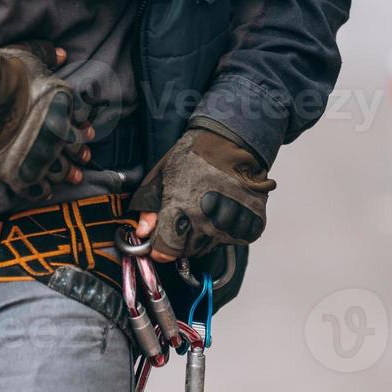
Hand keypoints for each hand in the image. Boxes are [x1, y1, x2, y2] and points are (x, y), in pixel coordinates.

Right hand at [0, 37, 93, 199]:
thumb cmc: (2, 70)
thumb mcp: (27, 53)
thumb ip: (47, 54)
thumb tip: (62, 54)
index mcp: (64, 104)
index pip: (81, 121)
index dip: (83, 128)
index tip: (84, 132)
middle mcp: (58, 133)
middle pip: (74, 149)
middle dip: (79, 152)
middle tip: (81, 157)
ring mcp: (40, 155)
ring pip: (61, 171)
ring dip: (67, 173)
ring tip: (71, 175)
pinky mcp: (20, 173)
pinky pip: (37, 189)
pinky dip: (42, 189)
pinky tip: (44, 188)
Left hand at [127, 120, 273, 260]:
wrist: (234, 140)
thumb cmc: (196, 154)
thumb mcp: (162, 176)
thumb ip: (149, 208)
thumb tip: (142, 233)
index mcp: (180, 209)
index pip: (167, 250)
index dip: (161, 250)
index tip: (160, 245)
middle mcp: (206, 220)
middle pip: (187, 251)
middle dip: (181, 240)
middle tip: (185, 217)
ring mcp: (229, 224)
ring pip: (209, 246)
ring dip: (204, 235)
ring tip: (206, 208)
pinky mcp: (249, 225)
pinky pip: (231, 239)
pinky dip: (225, 230)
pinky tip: (223, 210)